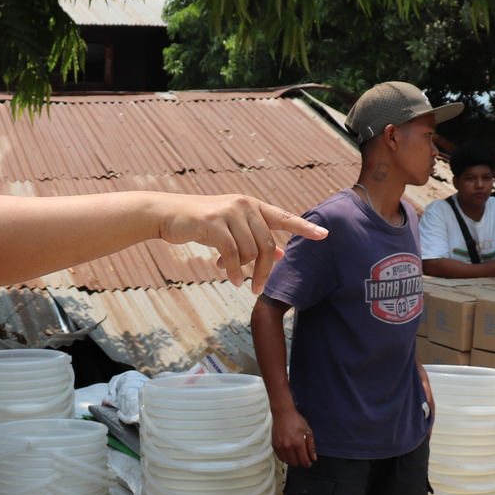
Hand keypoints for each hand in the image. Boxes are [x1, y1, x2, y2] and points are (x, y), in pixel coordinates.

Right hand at [156, 194, 326, 289]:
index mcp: (252, 205)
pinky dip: (235, 271)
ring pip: (250, 251)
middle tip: (259, 289)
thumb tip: (282, 255)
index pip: (284, 217)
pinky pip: (232, 253)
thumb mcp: (232, 230)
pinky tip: (233, 279)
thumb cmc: (203, 224)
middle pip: (267, 244)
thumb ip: (256, 239)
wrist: (169, 214)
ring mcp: (229, 212)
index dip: (304, 227)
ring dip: (245, 271)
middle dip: (265, 270)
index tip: (325, 235)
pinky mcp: (213, 222)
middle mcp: (244, 205)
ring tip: (236, 278)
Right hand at [272, 405, 317, 467]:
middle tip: (303, 458)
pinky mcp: (274, 446)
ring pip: (287, 462)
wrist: (283, 414)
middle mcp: (288, 447)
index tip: (309, 464)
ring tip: (296, 455)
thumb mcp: (308, 432)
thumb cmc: (297, 421)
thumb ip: (311, 446)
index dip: (307, 464)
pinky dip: (286, 458)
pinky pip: (281, 457)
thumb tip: (313, 459)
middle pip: (295, 463)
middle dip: (301, 463)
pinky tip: (289, 453)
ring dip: (293, 461)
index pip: (303, 460)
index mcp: (298, 443)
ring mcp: (280, 447)